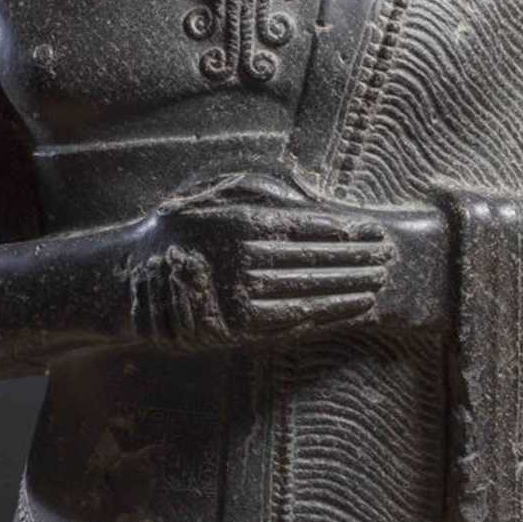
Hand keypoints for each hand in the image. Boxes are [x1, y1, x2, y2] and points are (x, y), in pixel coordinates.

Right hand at [125, 169, 439, 350]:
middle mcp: (242, 258)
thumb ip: (265, 192)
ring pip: (308, 292)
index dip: (346, 231)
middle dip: (356, 260)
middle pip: (314, 260)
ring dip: (348, 289)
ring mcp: (238, 296)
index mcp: (242, 222)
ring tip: (378, 284)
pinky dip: (327, 315)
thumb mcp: (218, 194)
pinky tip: (351, 309)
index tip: (374, 232)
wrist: (134, 277)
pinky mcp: (235, 329)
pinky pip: (293, 321)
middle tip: (388, 258)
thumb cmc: (184, 227)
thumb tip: (313, 196)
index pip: (308, 227)